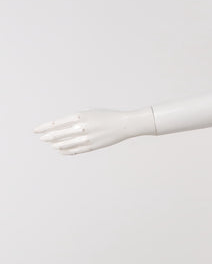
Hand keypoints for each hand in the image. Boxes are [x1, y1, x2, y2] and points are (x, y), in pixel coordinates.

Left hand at [33, 107, 153, 154]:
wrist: (123, 124)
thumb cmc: (107, 116)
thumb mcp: (90, 112)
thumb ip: (76, 118)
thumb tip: (62, 125)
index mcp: (79, 116)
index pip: (56, 123)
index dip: (44, 127)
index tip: (36, 130)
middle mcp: (81, 127)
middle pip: (57, 135)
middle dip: (47, 137)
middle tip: (42, 138)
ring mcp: (86, 138)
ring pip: (64, 144)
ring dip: (56, 145)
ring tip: (52, 145)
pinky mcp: (91, 146)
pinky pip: (74, 150)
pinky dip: (66, 151)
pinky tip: (61, 151)